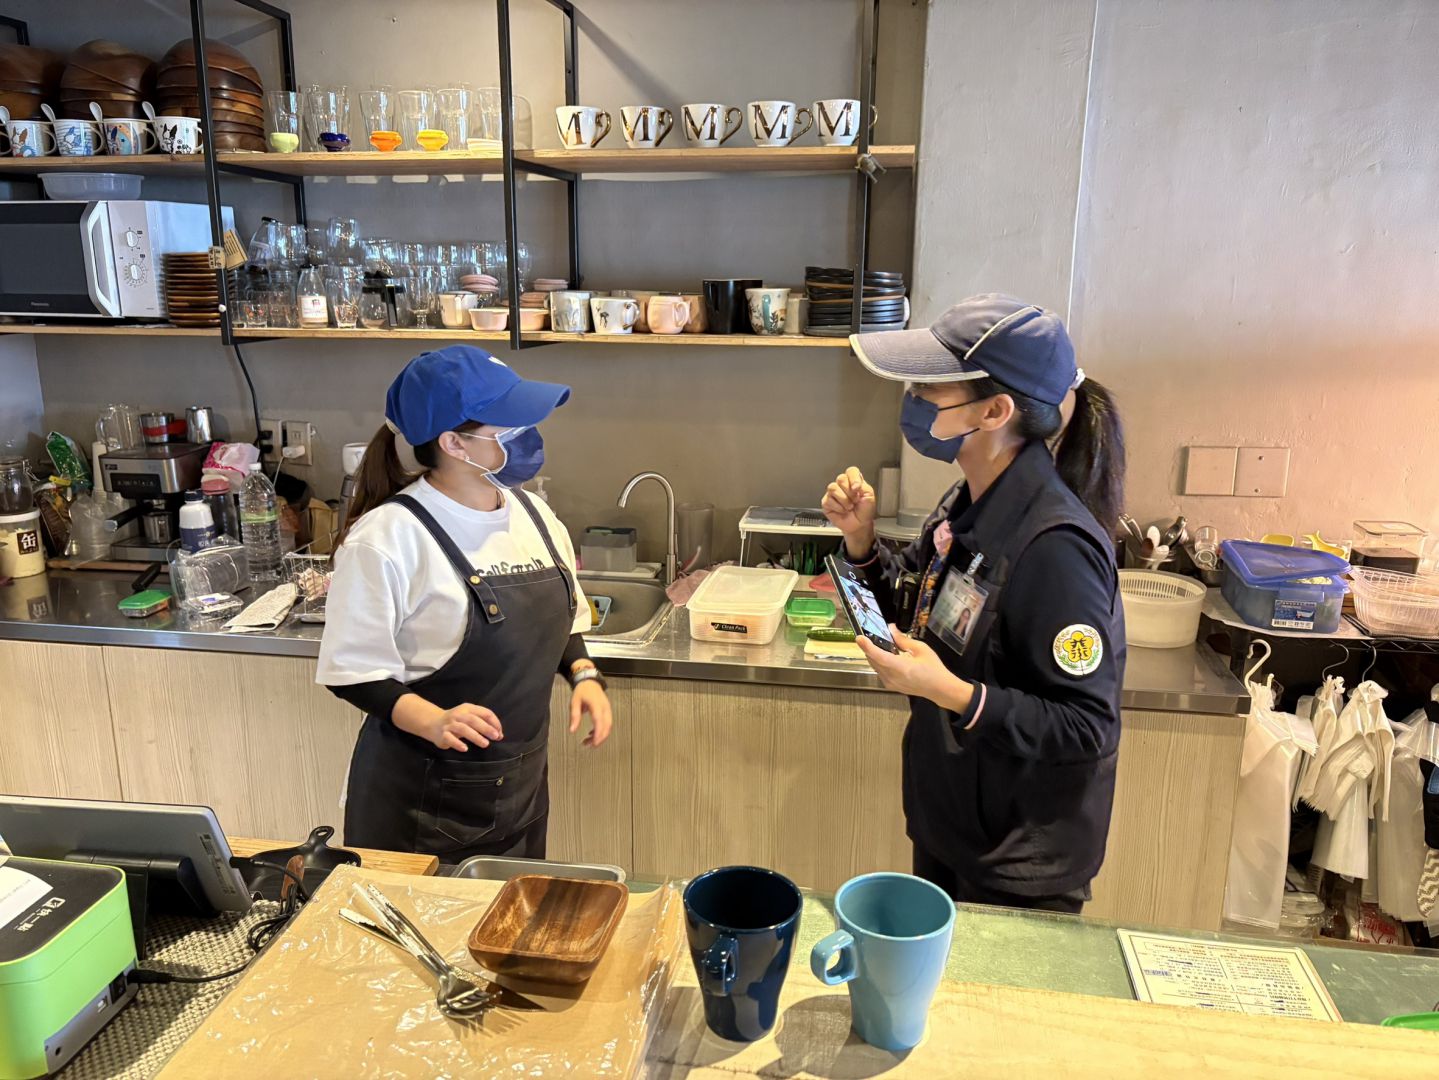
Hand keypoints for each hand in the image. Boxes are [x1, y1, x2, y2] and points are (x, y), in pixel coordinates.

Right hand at [393, 695, 503, 751]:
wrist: (433, 723)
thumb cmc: (457, 721)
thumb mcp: (469, 717)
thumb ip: (483, 723)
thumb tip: (499, 734)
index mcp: (468, 708)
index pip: (484, 712)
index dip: (494, 722)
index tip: (500, 732)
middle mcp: (458, 715)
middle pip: (473, 720)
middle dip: (486, 728)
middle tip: (496, 737)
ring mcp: (450, 724)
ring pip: (463, 729)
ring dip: (475, 736)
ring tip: (485, 744)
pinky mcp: (443, 734)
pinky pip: (450, 738)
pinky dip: (458, 743)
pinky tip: (465, 749)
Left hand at [570, 680, 612, 747]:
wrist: (590, 682)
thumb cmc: (582, 691)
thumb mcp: (574, 702)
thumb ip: (574, 716)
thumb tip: (572, 731)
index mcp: (596, 704)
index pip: (599, 720)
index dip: (598, 733)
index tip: (594, 743)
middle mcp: (605, 708)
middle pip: (607, 726)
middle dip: (600, 738)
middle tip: (591, 746)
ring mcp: (608, 709)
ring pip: (608, 726)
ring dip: (601, 735)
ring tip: (589, 742)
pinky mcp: (607, 711)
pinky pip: (607, 723)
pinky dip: (601, 731)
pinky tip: (591, 734)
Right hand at [822, 467, 877, 554]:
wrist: (859, 525)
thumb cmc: (864, 511)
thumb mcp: (870, 496)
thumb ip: (863, 486)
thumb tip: (854, 484)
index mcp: (853, 481)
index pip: (851, 471)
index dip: (853, 478)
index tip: (857, 488)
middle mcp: (843, 485)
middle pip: (841, 478)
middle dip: (849, 492)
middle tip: (855, 500)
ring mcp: (833, 493)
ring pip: (833, 488)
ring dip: (844, 500)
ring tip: (849, 506)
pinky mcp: (826, 502)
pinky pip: (829, 500)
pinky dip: (838, 507)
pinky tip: (842, 510)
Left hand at [857, 625, 973, 712]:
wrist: (939, 689)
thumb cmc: (933, 668)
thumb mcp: (921, 649)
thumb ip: (903, 640)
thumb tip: (891, 629)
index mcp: (900, 667)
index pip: (879, 656)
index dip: (867, 646)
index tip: (859, 638)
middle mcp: (892, 677)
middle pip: (873, 660)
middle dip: (870, 647)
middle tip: (871, 635)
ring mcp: (890, 683)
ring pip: (875, 666)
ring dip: (874, 655)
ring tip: (879, 644)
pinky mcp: (890, 686)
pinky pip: (879, 671)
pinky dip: (879, 662)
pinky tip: (886, 655)